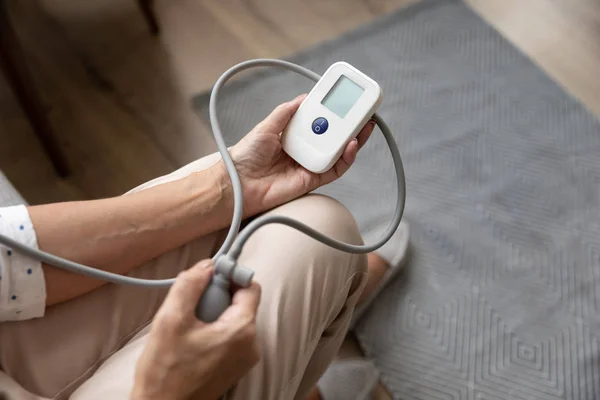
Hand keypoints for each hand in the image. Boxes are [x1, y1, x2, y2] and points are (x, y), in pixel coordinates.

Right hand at [131, 260, 260, 399]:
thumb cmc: (165, 371)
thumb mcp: (171, 319)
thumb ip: (190, 285)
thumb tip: (207, 265)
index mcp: (242, 329)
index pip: (250, 286)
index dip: (230, 276)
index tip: (208, 277)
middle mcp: (252, 344)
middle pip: (241, 302)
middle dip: (217, 296)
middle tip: (190, 305)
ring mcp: (245, 358)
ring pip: (234, 318)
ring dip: (213, 314)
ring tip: (187, 325)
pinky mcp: (235, 367)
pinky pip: (230, 336)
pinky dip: (214, 330)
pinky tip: (191, 339)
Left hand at [218, 94, 375, 216]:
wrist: (239, 182)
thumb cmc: (246, 155)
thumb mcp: (267, 125)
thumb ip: (287, 112)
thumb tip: (306, 97)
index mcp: (295, 134)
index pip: (320, 120)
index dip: (334, 110)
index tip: (346, 98)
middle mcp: (305, 148)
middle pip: (334, 135)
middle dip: (351, 123)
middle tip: (364, 110)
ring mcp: (310, 164)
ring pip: (340, 151)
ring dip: (355, 139)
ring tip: (364, 125)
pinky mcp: (313, 180)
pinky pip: (336, 169)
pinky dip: (346, 158)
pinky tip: (351, 145)